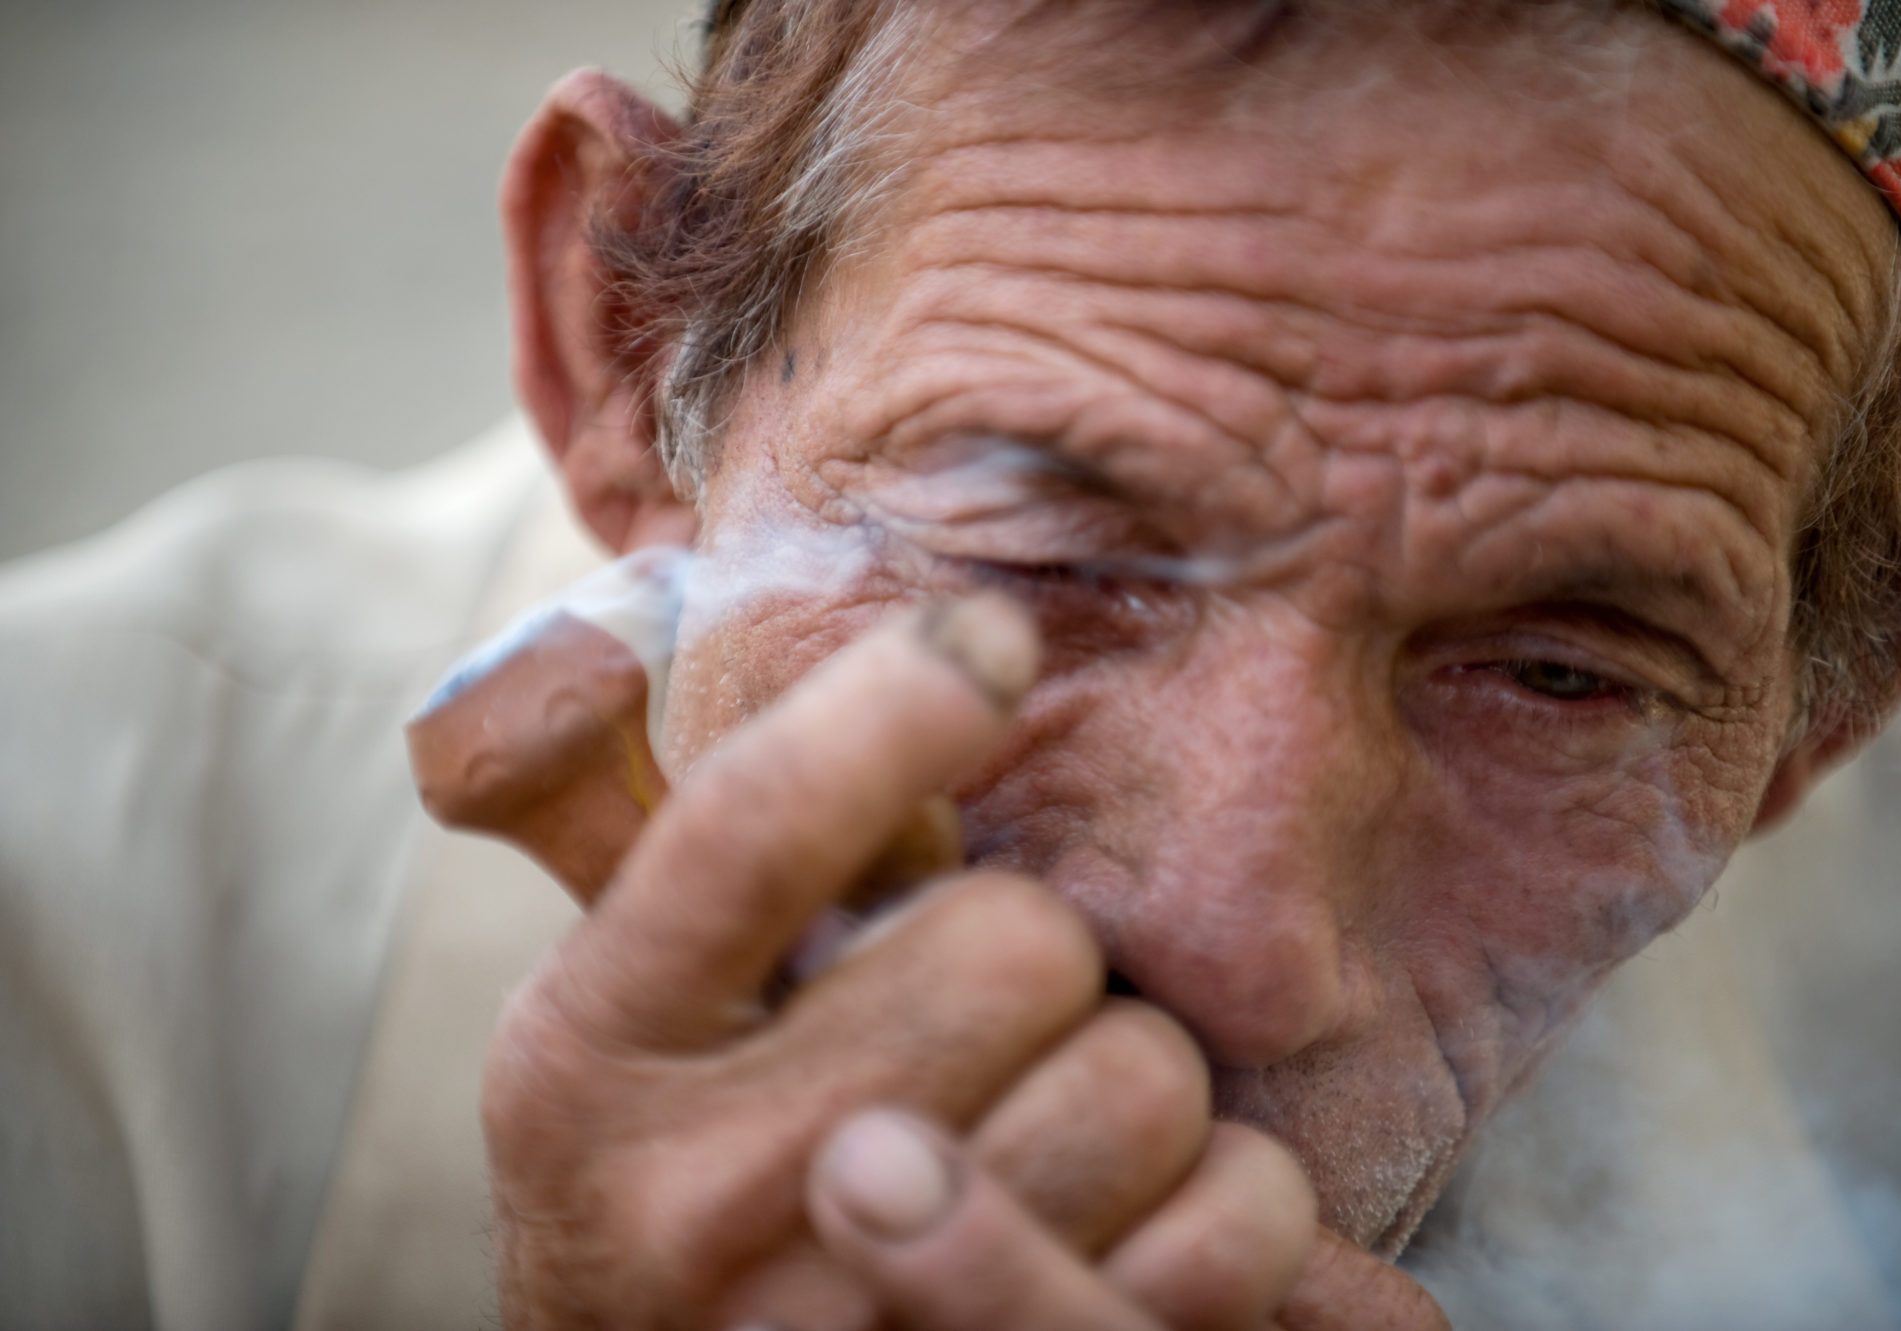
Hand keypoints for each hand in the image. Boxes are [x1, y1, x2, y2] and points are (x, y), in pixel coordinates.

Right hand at [479, 594, 1444, 1327]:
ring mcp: (856, 1327)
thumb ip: (676, 853)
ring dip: (1133, 1079)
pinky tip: (1133, 1215)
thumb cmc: (677, 1188)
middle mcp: (695, 1200)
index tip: (987, 644)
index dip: (892, 706)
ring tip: (1045, 1122)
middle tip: (983, 1010)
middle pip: (1021, 944)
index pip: (750, 828)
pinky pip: (1235, 1221)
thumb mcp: (624, 1027)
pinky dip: (1226, 1198)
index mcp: (582, 1058)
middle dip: (1034, 951)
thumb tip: (689, 645)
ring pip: (1146, 1080)